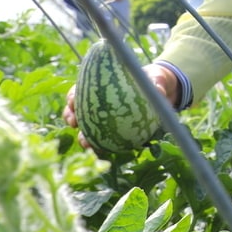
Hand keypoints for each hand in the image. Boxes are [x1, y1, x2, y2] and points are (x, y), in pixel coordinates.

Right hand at [63, 62, 179, 149]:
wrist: (161, 92)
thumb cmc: (154, 81)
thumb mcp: (156, 80)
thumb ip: (156, 84)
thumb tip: (157, 89)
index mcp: (101, 86)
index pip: (80, 90)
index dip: (72, 96)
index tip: (72, 102)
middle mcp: (99, 102)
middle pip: (77, 109)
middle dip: (70, 116)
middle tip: (73, 122)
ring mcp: (104, 117)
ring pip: (86, 128)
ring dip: (82, 136)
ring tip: (85, 143)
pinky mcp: (113, 132)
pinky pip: (103, 140)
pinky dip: (98, 146)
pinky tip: (99, 152)